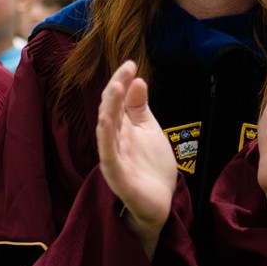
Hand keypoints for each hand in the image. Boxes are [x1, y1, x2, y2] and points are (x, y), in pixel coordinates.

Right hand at [96, 60, 177, 257]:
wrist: (160, 201)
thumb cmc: (150, 165)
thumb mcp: (148, 129)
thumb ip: (139, 107)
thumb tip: (137, 80)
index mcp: (121, 128)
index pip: (117, 100)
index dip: (122, 81)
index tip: (131, 63)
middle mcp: (114, 141)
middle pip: (110, 111)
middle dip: (115, 90)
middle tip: (125, 71)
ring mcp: (114, 158)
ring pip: (107, 130)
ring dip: (109, 109)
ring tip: (115, 88)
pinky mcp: (118, 176)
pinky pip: (109, 155)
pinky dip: (106, 138)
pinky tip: (105, 121)